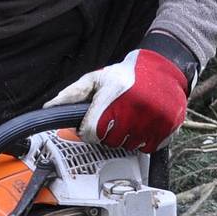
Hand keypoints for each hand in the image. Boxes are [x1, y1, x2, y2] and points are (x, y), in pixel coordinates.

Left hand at [44, 49, 188, 151]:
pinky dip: (143, 141)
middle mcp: (134, 109)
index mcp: (113, 96)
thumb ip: (72, 94)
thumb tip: (49, 107)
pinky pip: (147, 147)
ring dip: (125, 137)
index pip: (91, 131)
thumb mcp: (96, 78)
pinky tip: (142, 125)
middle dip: (107, 132)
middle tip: (113, 118)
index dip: (88, 130)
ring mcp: (152, 119)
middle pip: (109, 141)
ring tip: (129, 119)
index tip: (91, 123)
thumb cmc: (126, 74)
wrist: (162, 68)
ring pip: (128, 146)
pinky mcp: (167, 127)